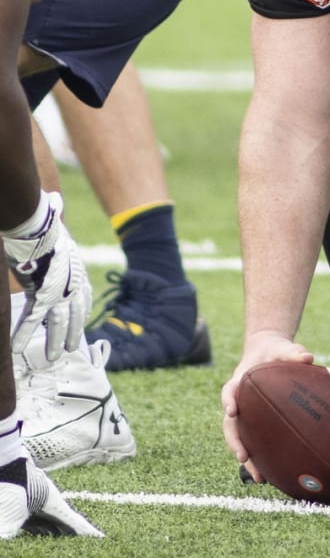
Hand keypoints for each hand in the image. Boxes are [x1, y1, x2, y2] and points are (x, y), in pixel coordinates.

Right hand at [4, 192, 90, 359]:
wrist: (39, 226)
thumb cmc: (45, 223)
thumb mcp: (55, 224)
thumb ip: (56, 218)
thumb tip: (53, 200)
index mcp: (77, 269)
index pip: (84, 295)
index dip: (83, 310)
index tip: (83, 322)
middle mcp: (72, 283)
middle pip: (75, 314)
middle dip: (74, 332)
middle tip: (71, 348)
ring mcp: (58, 291)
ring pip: (58, 323)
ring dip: (55, 341)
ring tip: (54, 357)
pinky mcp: (40, 295)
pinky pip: (31, 320)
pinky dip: (24, 335)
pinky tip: (17, 349)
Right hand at [222, 331, 313, 481]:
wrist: (268, 353)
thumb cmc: (276, 352)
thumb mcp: (284, 348)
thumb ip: (294, 352)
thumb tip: (308, 358)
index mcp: (240, 381)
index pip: (229, 391)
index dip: (228, 400)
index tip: (231, 410)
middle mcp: (238, 401)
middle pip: (230, 425)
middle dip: (235, 442)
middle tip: (243, 457)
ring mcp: (245, 414)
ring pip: (240, 439)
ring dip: (247, 458)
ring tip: (260, 478)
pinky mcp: (254, 423)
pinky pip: (254, 441)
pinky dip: (259, 457)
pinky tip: (273, 473)